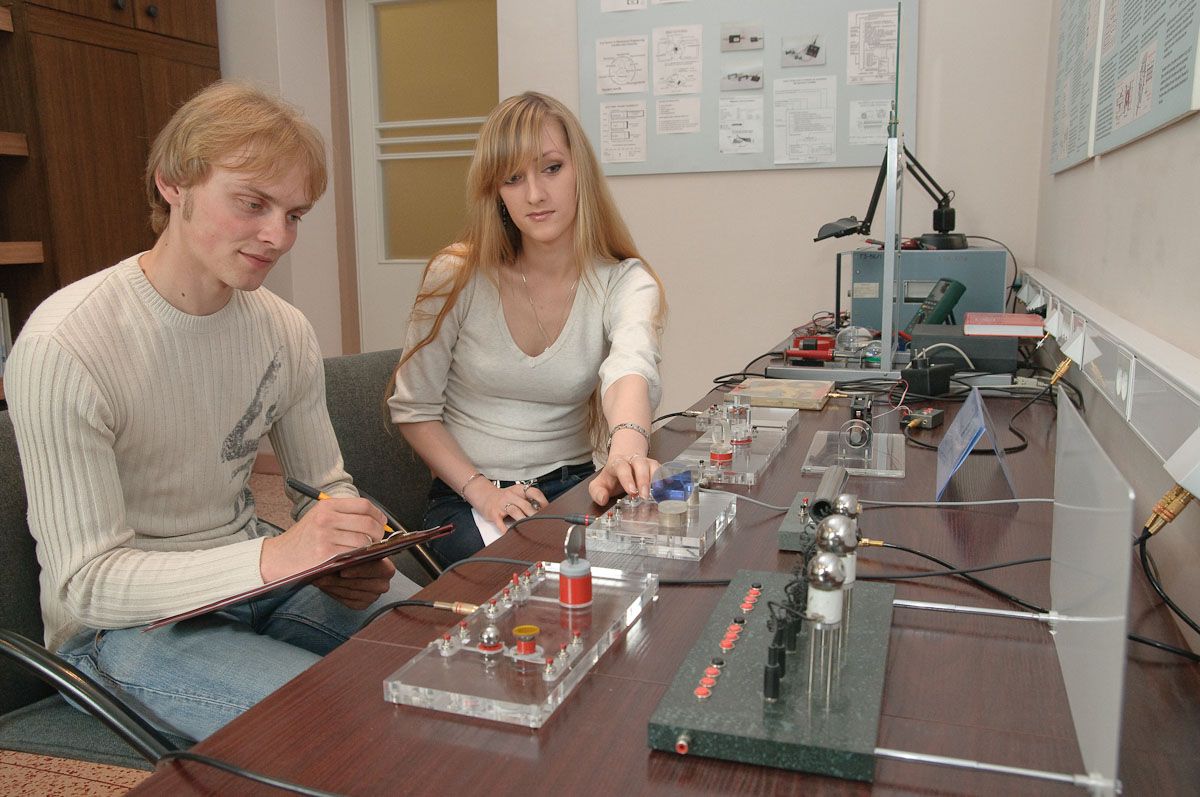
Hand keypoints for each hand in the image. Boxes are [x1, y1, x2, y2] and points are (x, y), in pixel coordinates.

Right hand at [260, 496, 387, 581]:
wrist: (277, 558)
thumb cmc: (302, 540)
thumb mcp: (319, 518)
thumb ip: (344, 515)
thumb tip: (375, 520)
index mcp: (327, 507)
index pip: (363, 505)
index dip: (378, 515)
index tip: (381, 523)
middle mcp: (327, 519)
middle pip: (367, 523)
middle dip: (378, 534)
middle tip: (377, 541)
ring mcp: (326, 537)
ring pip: (363, 541)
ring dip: (370, 549)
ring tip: (366, 552)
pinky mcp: (325, 555)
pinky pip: (353, 555)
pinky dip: (360, 558)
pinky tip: (356, 560)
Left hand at [313, 558, 396, 609]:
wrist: (356, 566)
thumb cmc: (357, 554)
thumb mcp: (358, 549)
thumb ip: (354, 552)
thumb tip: (340, 556)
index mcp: (387, 568)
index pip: (375, 569)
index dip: (358, 570)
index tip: (342, 570)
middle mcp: (382, 585)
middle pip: (358, 583)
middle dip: (337, 579)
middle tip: (321, 574)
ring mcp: (373, 596)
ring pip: (348, 592)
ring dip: (331, 585)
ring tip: (317, 578)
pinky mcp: (362, 604)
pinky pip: (345, 600)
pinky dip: (333, 592)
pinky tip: (324, 585)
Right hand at [464, 479, 548, 531]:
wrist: (483, 495)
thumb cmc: (503, 497)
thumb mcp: (516, 493)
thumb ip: (527, 500)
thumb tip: (543, 510)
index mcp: (518, 490)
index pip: (534, 492)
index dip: (542, 501)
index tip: (548, 509)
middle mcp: (510, 495)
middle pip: (525, 505)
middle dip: (535, 514)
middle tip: (542, 522)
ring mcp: (501, 504)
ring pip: (515, 512)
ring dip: (523, 520)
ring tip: (530, 527)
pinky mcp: (494, 513)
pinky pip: (500, 522)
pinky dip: (505, 529)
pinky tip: (510, 534)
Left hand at [589, 452, 658, 504]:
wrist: (623, 462)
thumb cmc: (612, 476)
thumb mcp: (599, 484)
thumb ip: (597, 492)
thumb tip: (602, 499)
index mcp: (618, 464)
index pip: (622, 468)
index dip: (627, 479)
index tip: (632, 492)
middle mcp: (633, 461)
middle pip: (640, 465)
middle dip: (643, 480)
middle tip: (644, 496)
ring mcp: (646, 463)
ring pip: (653, 466)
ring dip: (656, 479)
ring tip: (658, 492)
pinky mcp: (655, 467)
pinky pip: (662, 470)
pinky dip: (665, 478)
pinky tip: (667, 487)